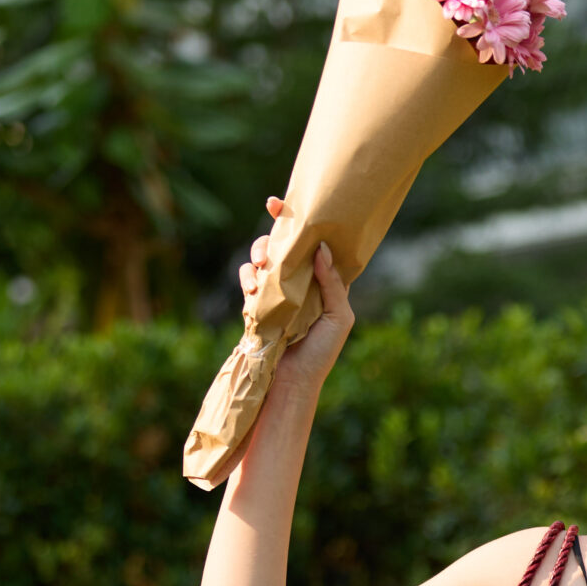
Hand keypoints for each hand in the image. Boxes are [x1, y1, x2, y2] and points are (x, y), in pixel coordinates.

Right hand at [241, 199, 353, 390]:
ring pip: (262, 257)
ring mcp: (277, 291)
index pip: (315, 243)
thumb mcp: (338, 318)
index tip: (280, 202)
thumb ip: (333, 283)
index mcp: (324, 281)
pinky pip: (248, 278)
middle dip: (273, 234)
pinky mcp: (257, 303)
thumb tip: (321, 247)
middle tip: (271, 244)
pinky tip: (252, 290)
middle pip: (284, 243)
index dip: (301, 221)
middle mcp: (300, 282)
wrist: (291, 383)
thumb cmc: (321, 354)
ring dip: (258, 255)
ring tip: (261, 269)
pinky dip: (247, 278)